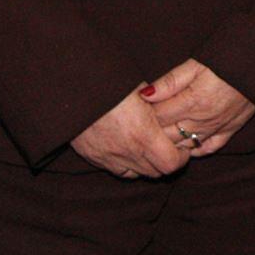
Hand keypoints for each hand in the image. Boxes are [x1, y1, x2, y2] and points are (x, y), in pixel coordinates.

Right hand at [69, 82, 190, 178]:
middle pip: (156, 172)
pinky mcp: (92, 156)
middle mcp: (126, 151)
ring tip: (147, 147)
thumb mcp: (141, 89)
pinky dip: (126, 164)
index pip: (172, 163)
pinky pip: (116, 169)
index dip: (182, 157)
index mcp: (142, 134)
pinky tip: (126, 147)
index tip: (183, 146)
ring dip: (145, 165)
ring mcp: (107, 157)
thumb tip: (170, 109)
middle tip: (168, 146)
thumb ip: (158, 105)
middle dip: (166, 161)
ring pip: (135, 174)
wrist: (72, 84)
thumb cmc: (110, 81)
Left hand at [144, 59, 254, 156]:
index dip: (143, 114)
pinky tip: (184, 145)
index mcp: (192, 102)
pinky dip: (194, 150)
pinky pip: (207, 148)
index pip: (158, 116)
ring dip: (169, 142)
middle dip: (152, 131)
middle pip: (167, 134)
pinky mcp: (230, 130)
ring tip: (157, 136)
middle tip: (140, 126)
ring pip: (184, 145)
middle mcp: (203, 120)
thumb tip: (144, 94)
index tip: (134, 111)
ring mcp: (216, 128)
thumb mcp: (196, 64)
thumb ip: (170, 82)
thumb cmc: (226, 59)